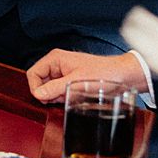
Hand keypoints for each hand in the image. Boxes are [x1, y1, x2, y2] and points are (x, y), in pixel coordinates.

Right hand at [27, 49, 146, 103]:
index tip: (43, 98)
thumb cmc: (104, 73)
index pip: (33, 73)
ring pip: (49, 88)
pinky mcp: (71, 81)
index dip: (35, 87)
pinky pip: (59, 92)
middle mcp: (57, 65)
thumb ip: (55, 88)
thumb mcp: (77, 82)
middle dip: (48, 93)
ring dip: (57, 96)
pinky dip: (64, 97)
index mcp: (55, 59)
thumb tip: (38, 94)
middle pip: (40, 82)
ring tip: (70, 97)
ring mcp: (64, 73)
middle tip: (59, 99)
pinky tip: (74, 98)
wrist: (124, 76)